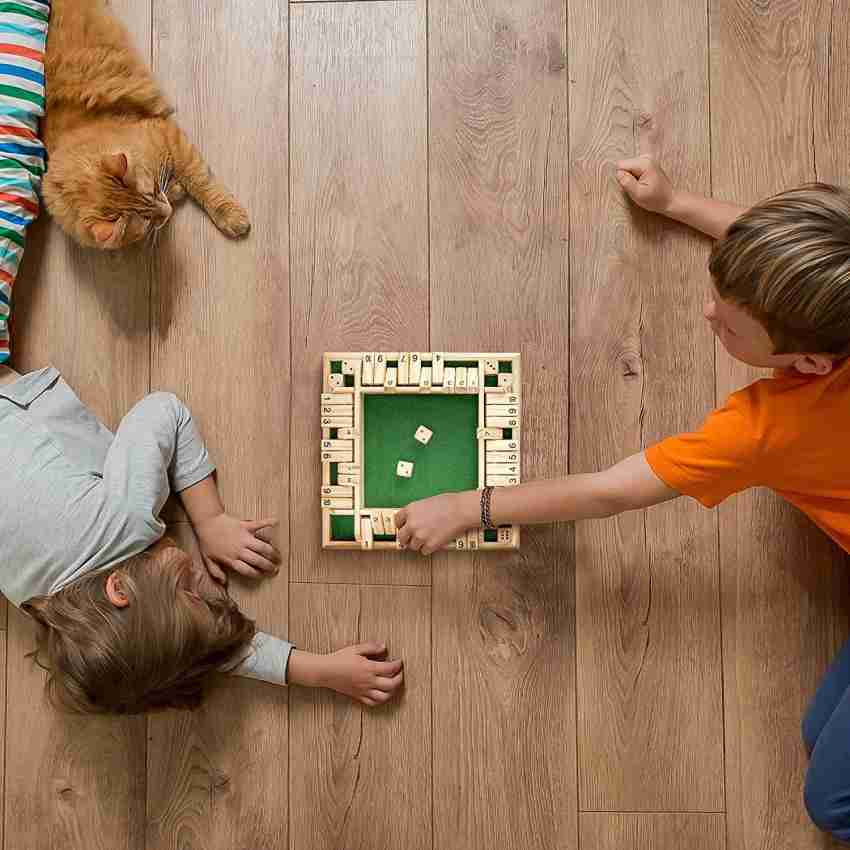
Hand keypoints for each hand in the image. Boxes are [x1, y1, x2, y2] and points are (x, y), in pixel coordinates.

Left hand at [194, 512, 278, 581]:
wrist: (207, 523)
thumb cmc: (207, 541)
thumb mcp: (208, 560)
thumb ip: (216, 572)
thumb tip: (223, 582)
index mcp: (231, 559)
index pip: (247, 570)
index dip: (257, 574)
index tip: (263, 576)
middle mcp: (240, 550)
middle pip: (258, 561)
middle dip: (269, 566)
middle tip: (275, 569)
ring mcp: (244, 537)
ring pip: (262, 547)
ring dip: (272, 552)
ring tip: (279, 557)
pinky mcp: (245, 526)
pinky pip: (259, 524)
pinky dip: (268, 523)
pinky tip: (276, 522)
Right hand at [287, 643, 403, 706]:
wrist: (325, 671)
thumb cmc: (339, 658)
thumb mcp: (355, 649)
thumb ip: (371, 647)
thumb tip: (384, 646)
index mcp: (369, 668)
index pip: (390, 669)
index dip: (398, 665)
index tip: (400, 661)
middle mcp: (368, 681)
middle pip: (391, 685)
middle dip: (399, 679)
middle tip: (400, 673)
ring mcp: (363, 691)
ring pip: (384, 697)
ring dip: (392, 691)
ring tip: (393, 685)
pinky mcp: (358, 696)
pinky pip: (372, 703)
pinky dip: (380, 700)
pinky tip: (382, 694)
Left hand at [395, 491, 476, 555]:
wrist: (461, 510)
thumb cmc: (449, 503)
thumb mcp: (427, 502)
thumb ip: (417, 512)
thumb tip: (415, 519)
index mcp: (410, 510)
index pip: (397, 521)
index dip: (401, 525)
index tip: (404, 527)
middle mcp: (412, 524)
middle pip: (401, 537)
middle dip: (407, 538)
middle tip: (413, 537)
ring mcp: (420, 536)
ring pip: (412, 546)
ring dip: (419, 544)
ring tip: (428, 538)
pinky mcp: (430, 545)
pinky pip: (424, 551)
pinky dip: (429, 548)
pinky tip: (435, 541)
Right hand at [615, 155, 675, 213]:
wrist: (669, 200)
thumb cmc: (655, 199)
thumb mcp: (638, 194)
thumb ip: (626, 182)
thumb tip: (617, 173)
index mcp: (644, 163)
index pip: (620, 165)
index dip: (622, 178)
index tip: (631, 186)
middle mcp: (646, 157)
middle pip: (624, 165)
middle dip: (626, 177)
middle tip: (637, 187)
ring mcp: (647, 159)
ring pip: (627, 167)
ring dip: (630, 178)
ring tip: (641, 185)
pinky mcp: (647, 163)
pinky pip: (632, 168)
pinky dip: (634, 176)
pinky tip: (642, 182)